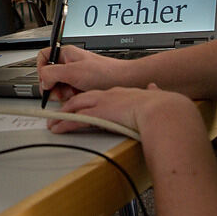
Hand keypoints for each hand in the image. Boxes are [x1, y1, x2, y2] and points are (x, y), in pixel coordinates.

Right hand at [36, 44, 124, 103]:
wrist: (124, 82)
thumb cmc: (104, 73)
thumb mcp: (73, 72)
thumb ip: (52, 73)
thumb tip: (42, 80)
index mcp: (66, 53)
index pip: (43, 57)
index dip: (41, 69)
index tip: (45, 81)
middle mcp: (69, 63)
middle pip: (49, 75)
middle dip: (54, 86)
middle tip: (61, 91)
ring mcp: (75, 75)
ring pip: (58, 86)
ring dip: (63, 93)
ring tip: (74, 93)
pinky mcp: (81, 86)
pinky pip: (68, 93)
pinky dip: (71, 97)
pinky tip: (80, 96)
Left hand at [47, 83, 192, 136]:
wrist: (163, 110)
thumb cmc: (164, 107)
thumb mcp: (157, 96)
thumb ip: (154, 92)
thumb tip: (155, 87)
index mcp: (123, 93)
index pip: (100, 95)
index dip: (89, 100)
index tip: (82, 106)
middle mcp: (110, 96)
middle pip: (82, 98)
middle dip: (68, 106)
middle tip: (58, 114)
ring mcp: (103, 104)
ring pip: (75, 107)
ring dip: (62, 116)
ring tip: (52, 123)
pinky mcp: (99, 115)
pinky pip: (76, 119)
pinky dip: (65, 124)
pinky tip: (57, 128)